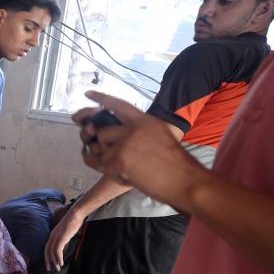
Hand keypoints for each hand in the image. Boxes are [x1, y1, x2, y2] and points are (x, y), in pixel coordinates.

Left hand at [44, 210, 83, 270]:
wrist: (75, 214)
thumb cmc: (73, 221)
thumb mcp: (66, 231)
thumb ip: (63, 238)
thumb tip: (64, 244)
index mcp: (52, 234)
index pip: (47, 247)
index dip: (47, 256)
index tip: (49, 263)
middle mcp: (52, 236)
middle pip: (47, 251)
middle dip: (48, 261)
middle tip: (49, 269)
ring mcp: (56, 237)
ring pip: (52, 252)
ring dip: (55, 261)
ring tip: (57, 268)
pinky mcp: (61, 238)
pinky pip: (58, 250)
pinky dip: (59, 258)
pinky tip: (61, 263)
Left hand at [78, 92, 202, 206]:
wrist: (185, 180)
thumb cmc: (176, 164)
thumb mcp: (161, 136)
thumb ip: (139, 132)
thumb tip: (114, 135)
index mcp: (145, 120)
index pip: (118, 105)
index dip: (102, 98)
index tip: (88, 93)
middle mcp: (133, 128)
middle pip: (102, 132)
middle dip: (103, 144)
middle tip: (115, 155)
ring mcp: (124, 144)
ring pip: (99, 148)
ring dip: (106, 159)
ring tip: (124, 167)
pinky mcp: (118, 161)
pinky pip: (99, 164)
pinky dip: (107, 170)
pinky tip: (120, 173)